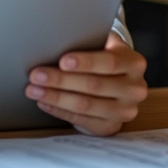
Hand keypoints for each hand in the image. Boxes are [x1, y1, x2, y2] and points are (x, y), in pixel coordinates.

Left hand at [25, 32, 147, 135]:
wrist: (115, 77)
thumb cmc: (101, 54)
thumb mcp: (101, 43)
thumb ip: (87, 42)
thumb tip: (56, 41)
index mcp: (133, 63)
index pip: (110, 62)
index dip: (86, 62)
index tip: (62, 61)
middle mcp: (134, 89)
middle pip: (94, 85)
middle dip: (61, 80)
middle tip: (36, 75)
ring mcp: (124, 111)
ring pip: (86, 105)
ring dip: (55, 97)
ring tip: (33, 90)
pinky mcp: (111, 126)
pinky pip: (82, 120)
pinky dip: (59, 111)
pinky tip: (44, 102)